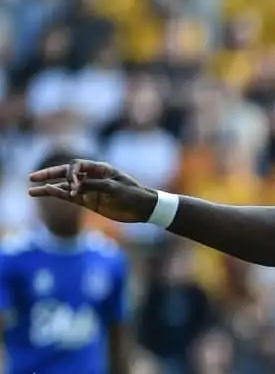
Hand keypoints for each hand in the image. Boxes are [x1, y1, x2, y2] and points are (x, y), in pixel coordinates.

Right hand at [28, 160, 157, 222]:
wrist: (145, 208)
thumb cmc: (133, 194)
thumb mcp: (115, 189)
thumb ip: (93, 186)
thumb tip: (73, 188)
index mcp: (99, 168)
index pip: (76, 165)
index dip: (71, 174)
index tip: (75, 186)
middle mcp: (91, 177)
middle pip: (65, 173)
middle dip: (49, 174)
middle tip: (32, 177)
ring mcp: (88, 189)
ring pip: (64, 187)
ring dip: (48, 187)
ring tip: (31, 190)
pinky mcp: (88, 201)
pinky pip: (69, 197)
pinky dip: (58, 195)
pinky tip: (45, 193)